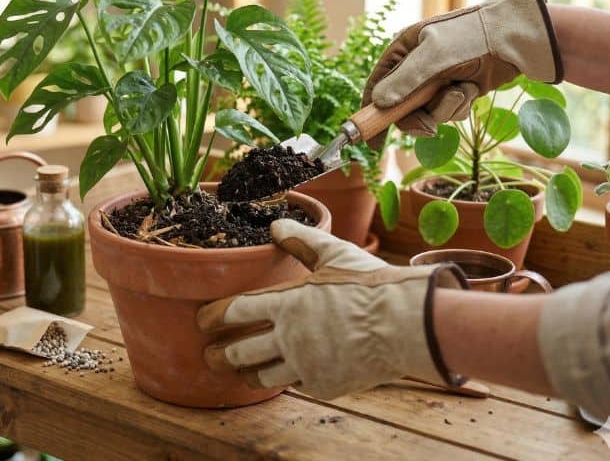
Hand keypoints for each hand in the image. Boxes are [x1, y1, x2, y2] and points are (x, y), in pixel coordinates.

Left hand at [197, 219, 466, 400]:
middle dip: (218, 354)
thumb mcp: (334, 253)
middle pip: (239, 351)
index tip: (202, 320)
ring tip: (238, 371)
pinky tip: (283, 373)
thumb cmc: (371, 284)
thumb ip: (301, 240)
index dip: (213, 317)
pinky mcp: (324, 384)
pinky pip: (296, 384)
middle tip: (209, 354)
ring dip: (245, 373)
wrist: (407, 324)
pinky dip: (287, 377)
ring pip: (262, 376)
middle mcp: (289, 338)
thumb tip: (275, 225)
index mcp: (286, 303)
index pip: (235, 312)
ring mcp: (305, 365)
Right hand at [363, 0, 561, 147]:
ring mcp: (437, 80)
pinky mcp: (456, 90)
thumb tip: (379, 102)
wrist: (516, 38)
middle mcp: (416, 66)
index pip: (377, 84)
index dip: (371, 111)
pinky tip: (472, 89)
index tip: (371, 139)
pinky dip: (460, 106)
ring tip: (462, 91)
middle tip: (427, 129)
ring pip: (427, 112)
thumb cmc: (471, 37)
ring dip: (445, 109)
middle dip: (416, 118)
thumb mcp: (433, 56)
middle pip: (401, 107)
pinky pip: (448, 111)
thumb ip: (404, 80)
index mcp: (403, 50)